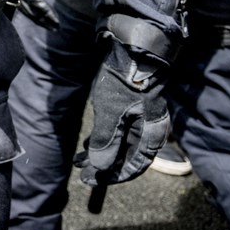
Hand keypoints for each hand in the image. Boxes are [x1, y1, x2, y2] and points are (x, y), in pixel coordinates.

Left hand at [76, 40, 168, 185]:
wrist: (132, 49)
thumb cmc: (125, 80)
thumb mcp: (111, 111)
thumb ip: (106, 140)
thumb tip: (101, 167)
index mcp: (150, 134)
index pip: (134, 165)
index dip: (112, 176)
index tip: (91, 180)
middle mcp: (147, 130)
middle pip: (125, 157)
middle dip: (103, 166)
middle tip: (82, 173)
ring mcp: (139, 120)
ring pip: (119, 144)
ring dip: (100, 154)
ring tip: (78, 161)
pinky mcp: (130, 110)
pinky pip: (117, 132)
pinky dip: (102, 139)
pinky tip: (86, 145)